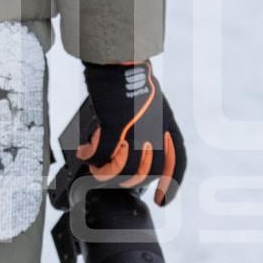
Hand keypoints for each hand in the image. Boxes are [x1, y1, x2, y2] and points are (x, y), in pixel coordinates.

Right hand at [73, 62, 182, 205]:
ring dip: (107, 172)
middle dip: (128, 181)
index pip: (178, 162)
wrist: (119, 61)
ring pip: (124, 169)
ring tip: (96, 167)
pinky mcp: (115, 127)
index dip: (171, 186)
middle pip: (148, 171)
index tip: (162, 201)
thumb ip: (149, 124)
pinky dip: (91, 157)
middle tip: (113, 179)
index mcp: (168, 124)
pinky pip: (102, 154)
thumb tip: (137, 142)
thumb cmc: (131, 77)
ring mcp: (137, 131)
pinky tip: (84, 154)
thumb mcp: (152, 102)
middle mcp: (156, 130)